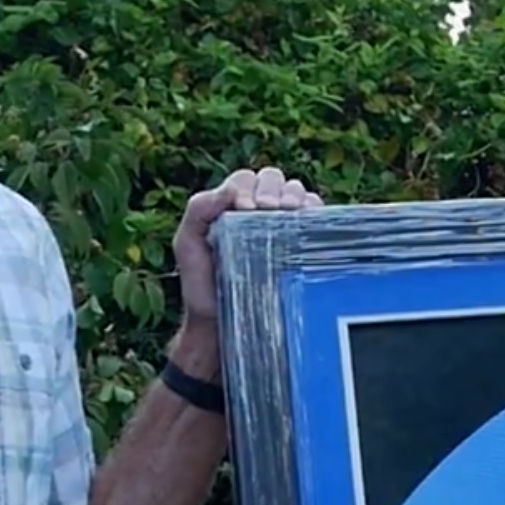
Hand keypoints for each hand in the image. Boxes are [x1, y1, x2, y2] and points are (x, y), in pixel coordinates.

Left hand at [171, 166, 321, 361]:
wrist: (222, 324)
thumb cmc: (202, 285)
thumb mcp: (188, 244)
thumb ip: (198, 210)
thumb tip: (229, 189)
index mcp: (232, 206)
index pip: (246, 180)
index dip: (248, 187)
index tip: (245, 208)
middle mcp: (259, 211)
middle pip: (274, 180)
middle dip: (273, 188)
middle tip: (269, 208)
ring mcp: (283, 227)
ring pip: (298, 192)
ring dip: (295, 195)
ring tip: (289, 211)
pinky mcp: (302, 244)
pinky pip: (316, 217)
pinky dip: (315, 211)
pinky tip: (306, 220)